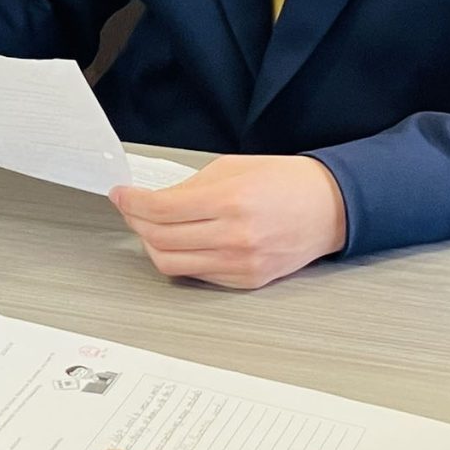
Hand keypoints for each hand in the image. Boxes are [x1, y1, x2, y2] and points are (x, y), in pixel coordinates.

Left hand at [108, 154, 348, 289]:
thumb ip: (190, 186)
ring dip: (152, 244)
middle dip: (135, 222)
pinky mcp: (246, 281)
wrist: (329, 208)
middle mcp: (233, 236)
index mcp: (229, 201)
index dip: (130, 202)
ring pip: (172, 264)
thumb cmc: (285, 182)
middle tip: (131, 209)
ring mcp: (240, 263)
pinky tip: (180, 241)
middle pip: (158, 239)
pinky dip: (181, 258)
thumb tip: (153, 200)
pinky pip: (197, 274)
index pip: (159, 209)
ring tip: (151, 227)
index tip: (120, 195)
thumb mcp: (232, 168)